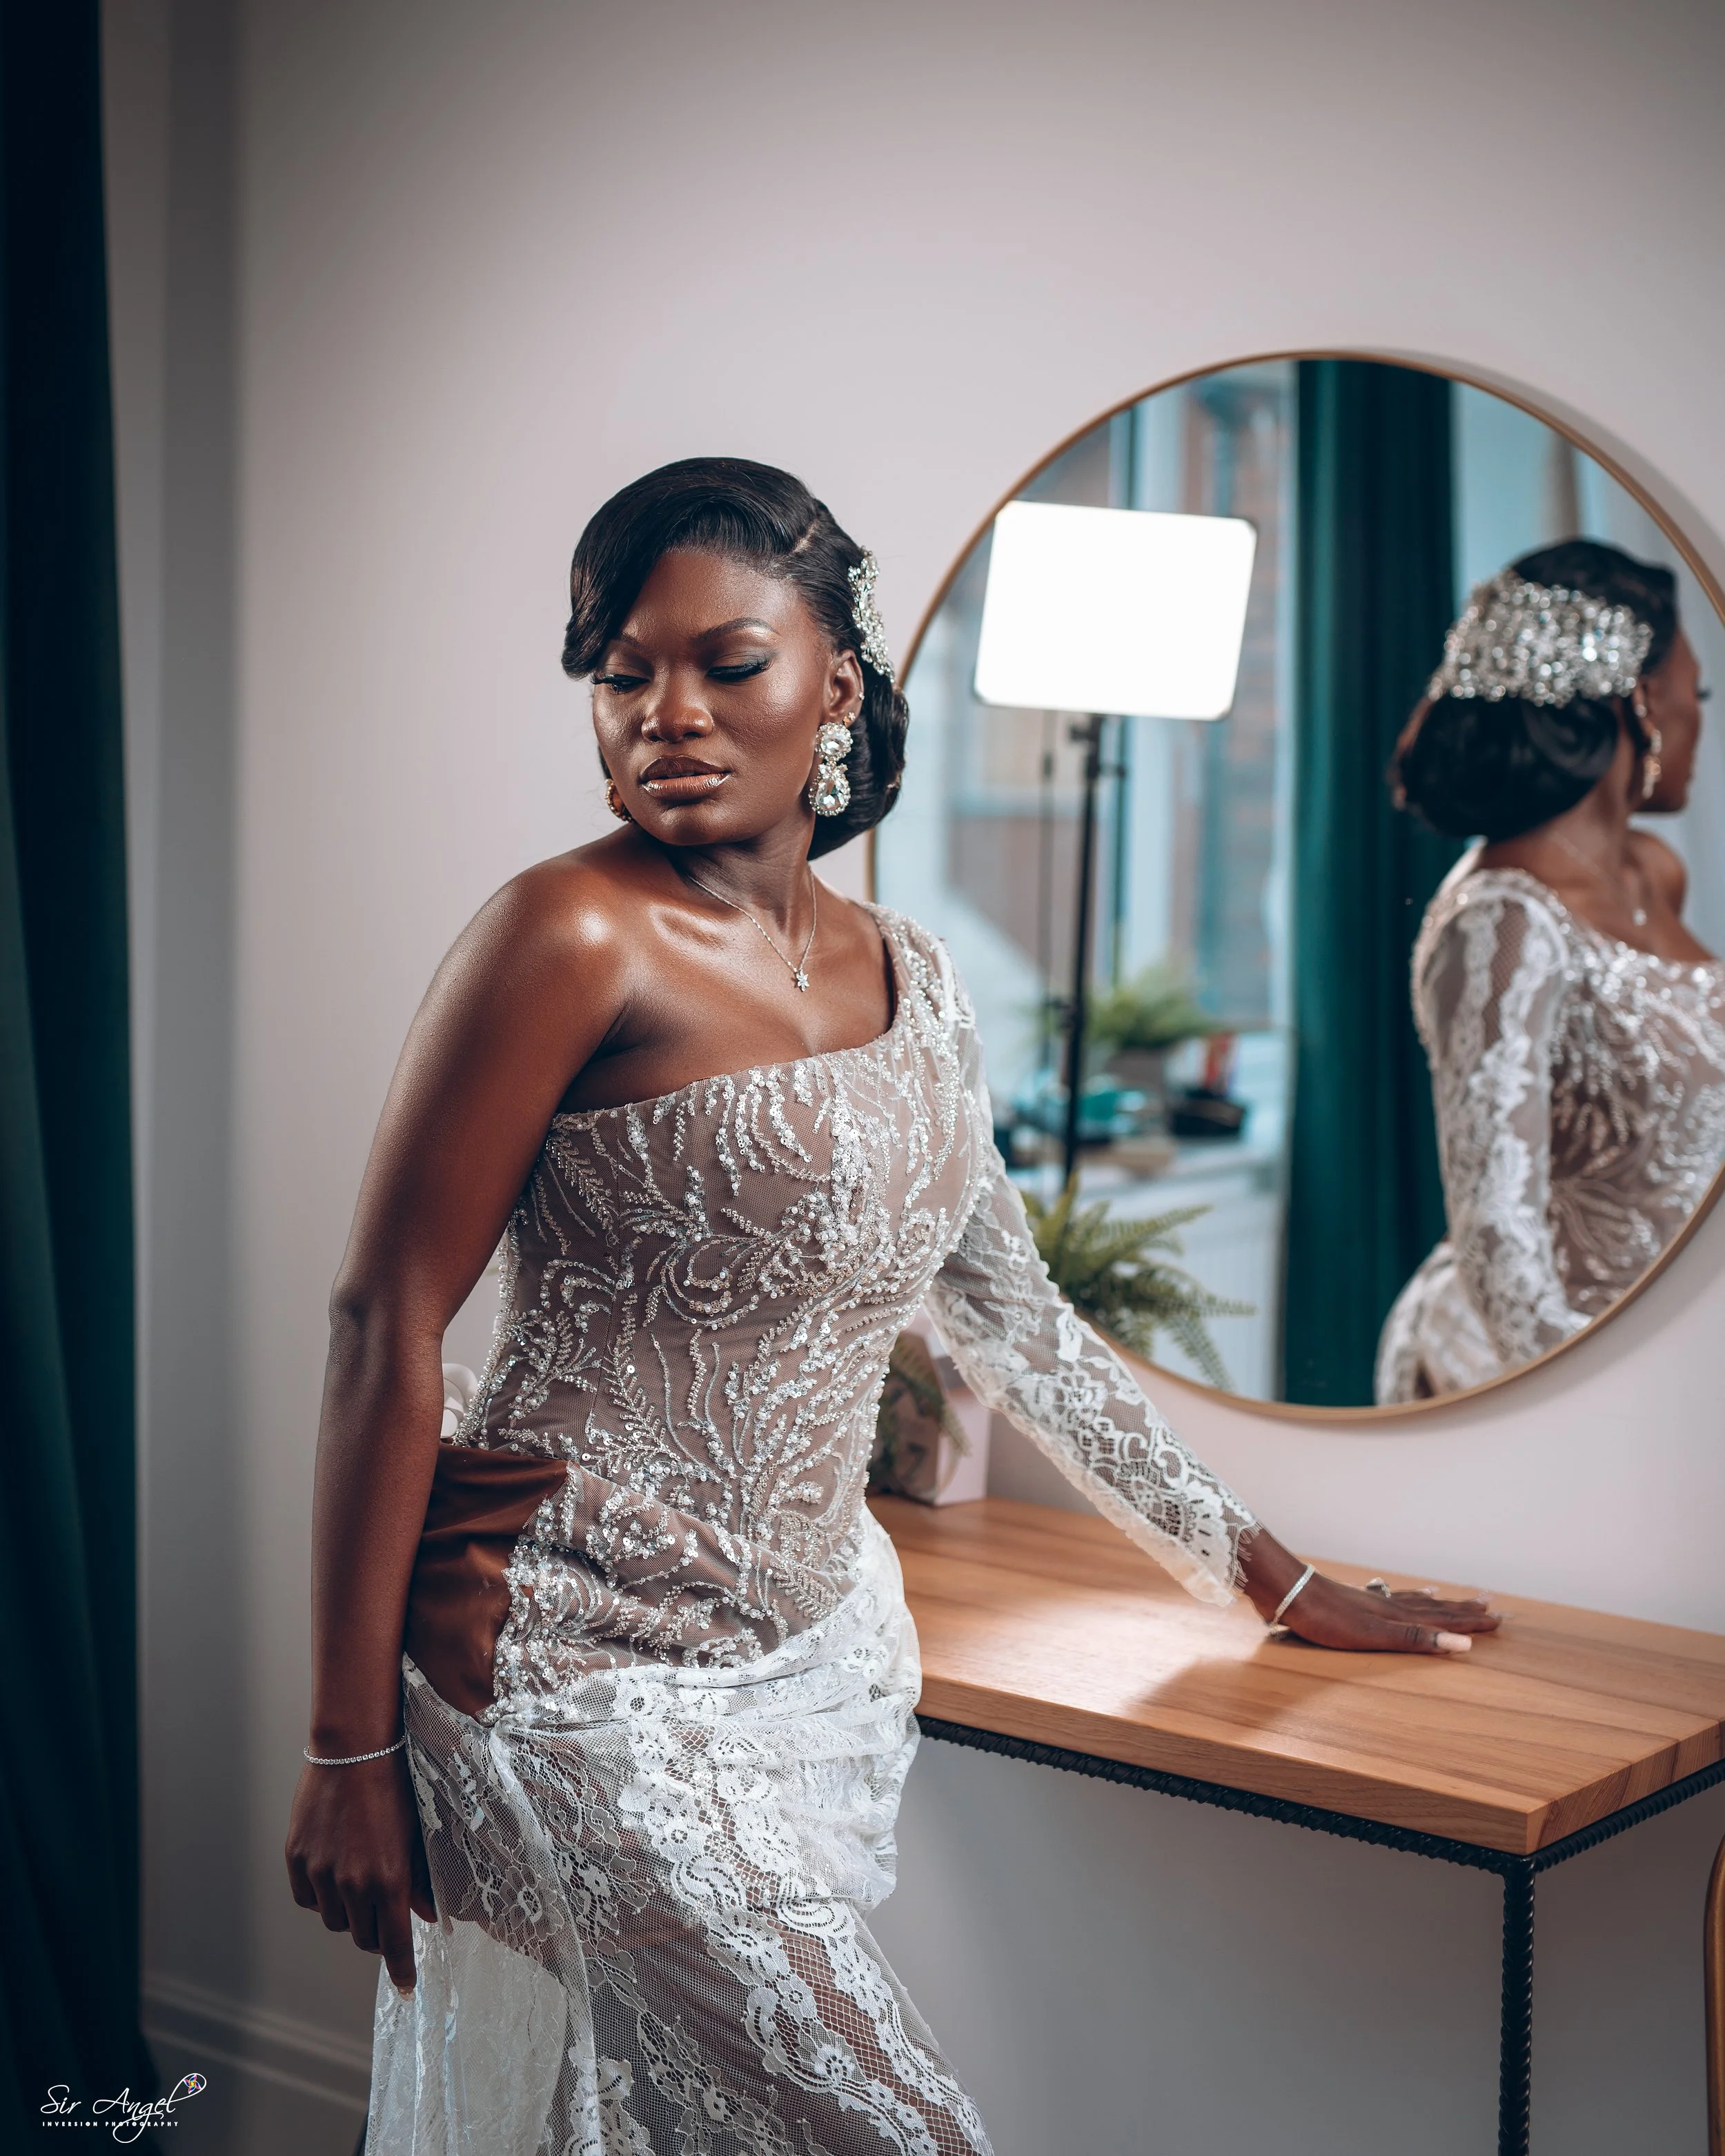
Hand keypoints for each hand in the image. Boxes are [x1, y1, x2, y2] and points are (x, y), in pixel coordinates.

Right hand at [285, 1750, 434, 1994]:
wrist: (355, 1747)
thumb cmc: (396, 1784)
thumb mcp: (417, 1833)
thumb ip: (420, 1880)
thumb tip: (427, 1916)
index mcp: (389, 1879)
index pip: (395, 1943)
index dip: (401, 1969)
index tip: (405, 1987)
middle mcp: (353, 1883)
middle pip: (364, 1937)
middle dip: (377, 1936)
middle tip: (387, 1922)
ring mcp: (321, 1872)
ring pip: (335, 1920)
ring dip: (350, 1914)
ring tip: (361, 1887)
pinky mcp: (297, 1859)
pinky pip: (309, 1898)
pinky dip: (322, 1895)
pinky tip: (335, 1875)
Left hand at [1273, 1570, 1499, 1654]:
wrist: (1288, 1593)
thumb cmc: (1329, 1619)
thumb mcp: (1376, 1635)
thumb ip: (1418, 1638)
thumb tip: (1463, 1644)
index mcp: (1399, 1617)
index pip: (1444, 1619)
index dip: (1471, 1622)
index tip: (1498, 1619)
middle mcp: (1389, 1607)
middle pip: (1434, 1608)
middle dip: (1462, 1609)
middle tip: (1489, 1602)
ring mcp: (1371, 1603)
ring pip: (1413, 1602)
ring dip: (1436, 1603)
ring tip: (1451, 1597)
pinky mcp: (1352, 1604)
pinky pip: (1389, 1599)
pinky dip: (1402, 1599)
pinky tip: (1395, 1596)